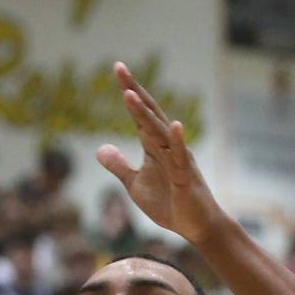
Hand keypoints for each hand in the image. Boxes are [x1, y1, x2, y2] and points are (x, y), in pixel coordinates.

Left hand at [97, 63, 232, 248]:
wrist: (196, 227)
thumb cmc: (169, 203)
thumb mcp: (134, 185)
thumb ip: (119, 165)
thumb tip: (99, 148)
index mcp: (153, 147)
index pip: (138, 115)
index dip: (128, 92)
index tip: (117, 68)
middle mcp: (167, 147)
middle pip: (148, 114)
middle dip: (133, 91)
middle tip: (118, 68)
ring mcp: (178, 160)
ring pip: (160, 132)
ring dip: (145, 114)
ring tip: (129, 94)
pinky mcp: (186, 178)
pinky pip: (181, 158)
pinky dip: (177, 141)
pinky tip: (175, 125)